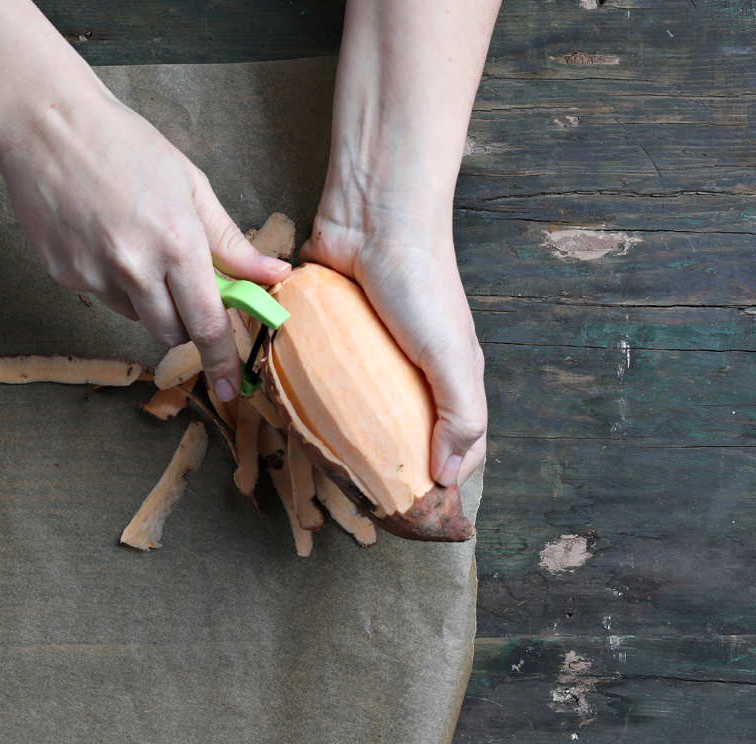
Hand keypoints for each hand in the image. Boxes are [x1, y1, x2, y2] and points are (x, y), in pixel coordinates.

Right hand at [0, 86, 291, 401]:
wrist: (47, 127)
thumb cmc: (123, 144)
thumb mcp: (191, 185)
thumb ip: (231, 241)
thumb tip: (272, 275)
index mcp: (176, 244)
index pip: (208, 324)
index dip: (223, 360)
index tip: (230, 387)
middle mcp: (135, 269)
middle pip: (171, 332)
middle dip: (184, 321)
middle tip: (182, 285)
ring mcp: (95, 277)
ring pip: (136, 317)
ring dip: (147, 299)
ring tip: (134, 243)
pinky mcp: (65, 276)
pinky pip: (102, 298)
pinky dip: (111, 281)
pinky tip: (102, 238)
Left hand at [302, 204, 485, 487]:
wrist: (373, 219)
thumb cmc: (422, 284)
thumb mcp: (452, 356)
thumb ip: (460, 415)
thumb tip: (446, 476)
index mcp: (450, 379)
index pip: (454, 447)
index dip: (436, 481)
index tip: (407, 511)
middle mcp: (411, 371)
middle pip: (400, 434)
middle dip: (382, 467)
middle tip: (357, 496)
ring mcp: (369, 355)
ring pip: (356, 412)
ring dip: (343, 438)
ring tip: (322, 466)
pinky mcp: (330, 336)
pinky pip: (319, 377)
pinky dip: (310, 399)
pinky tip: (295, 421)